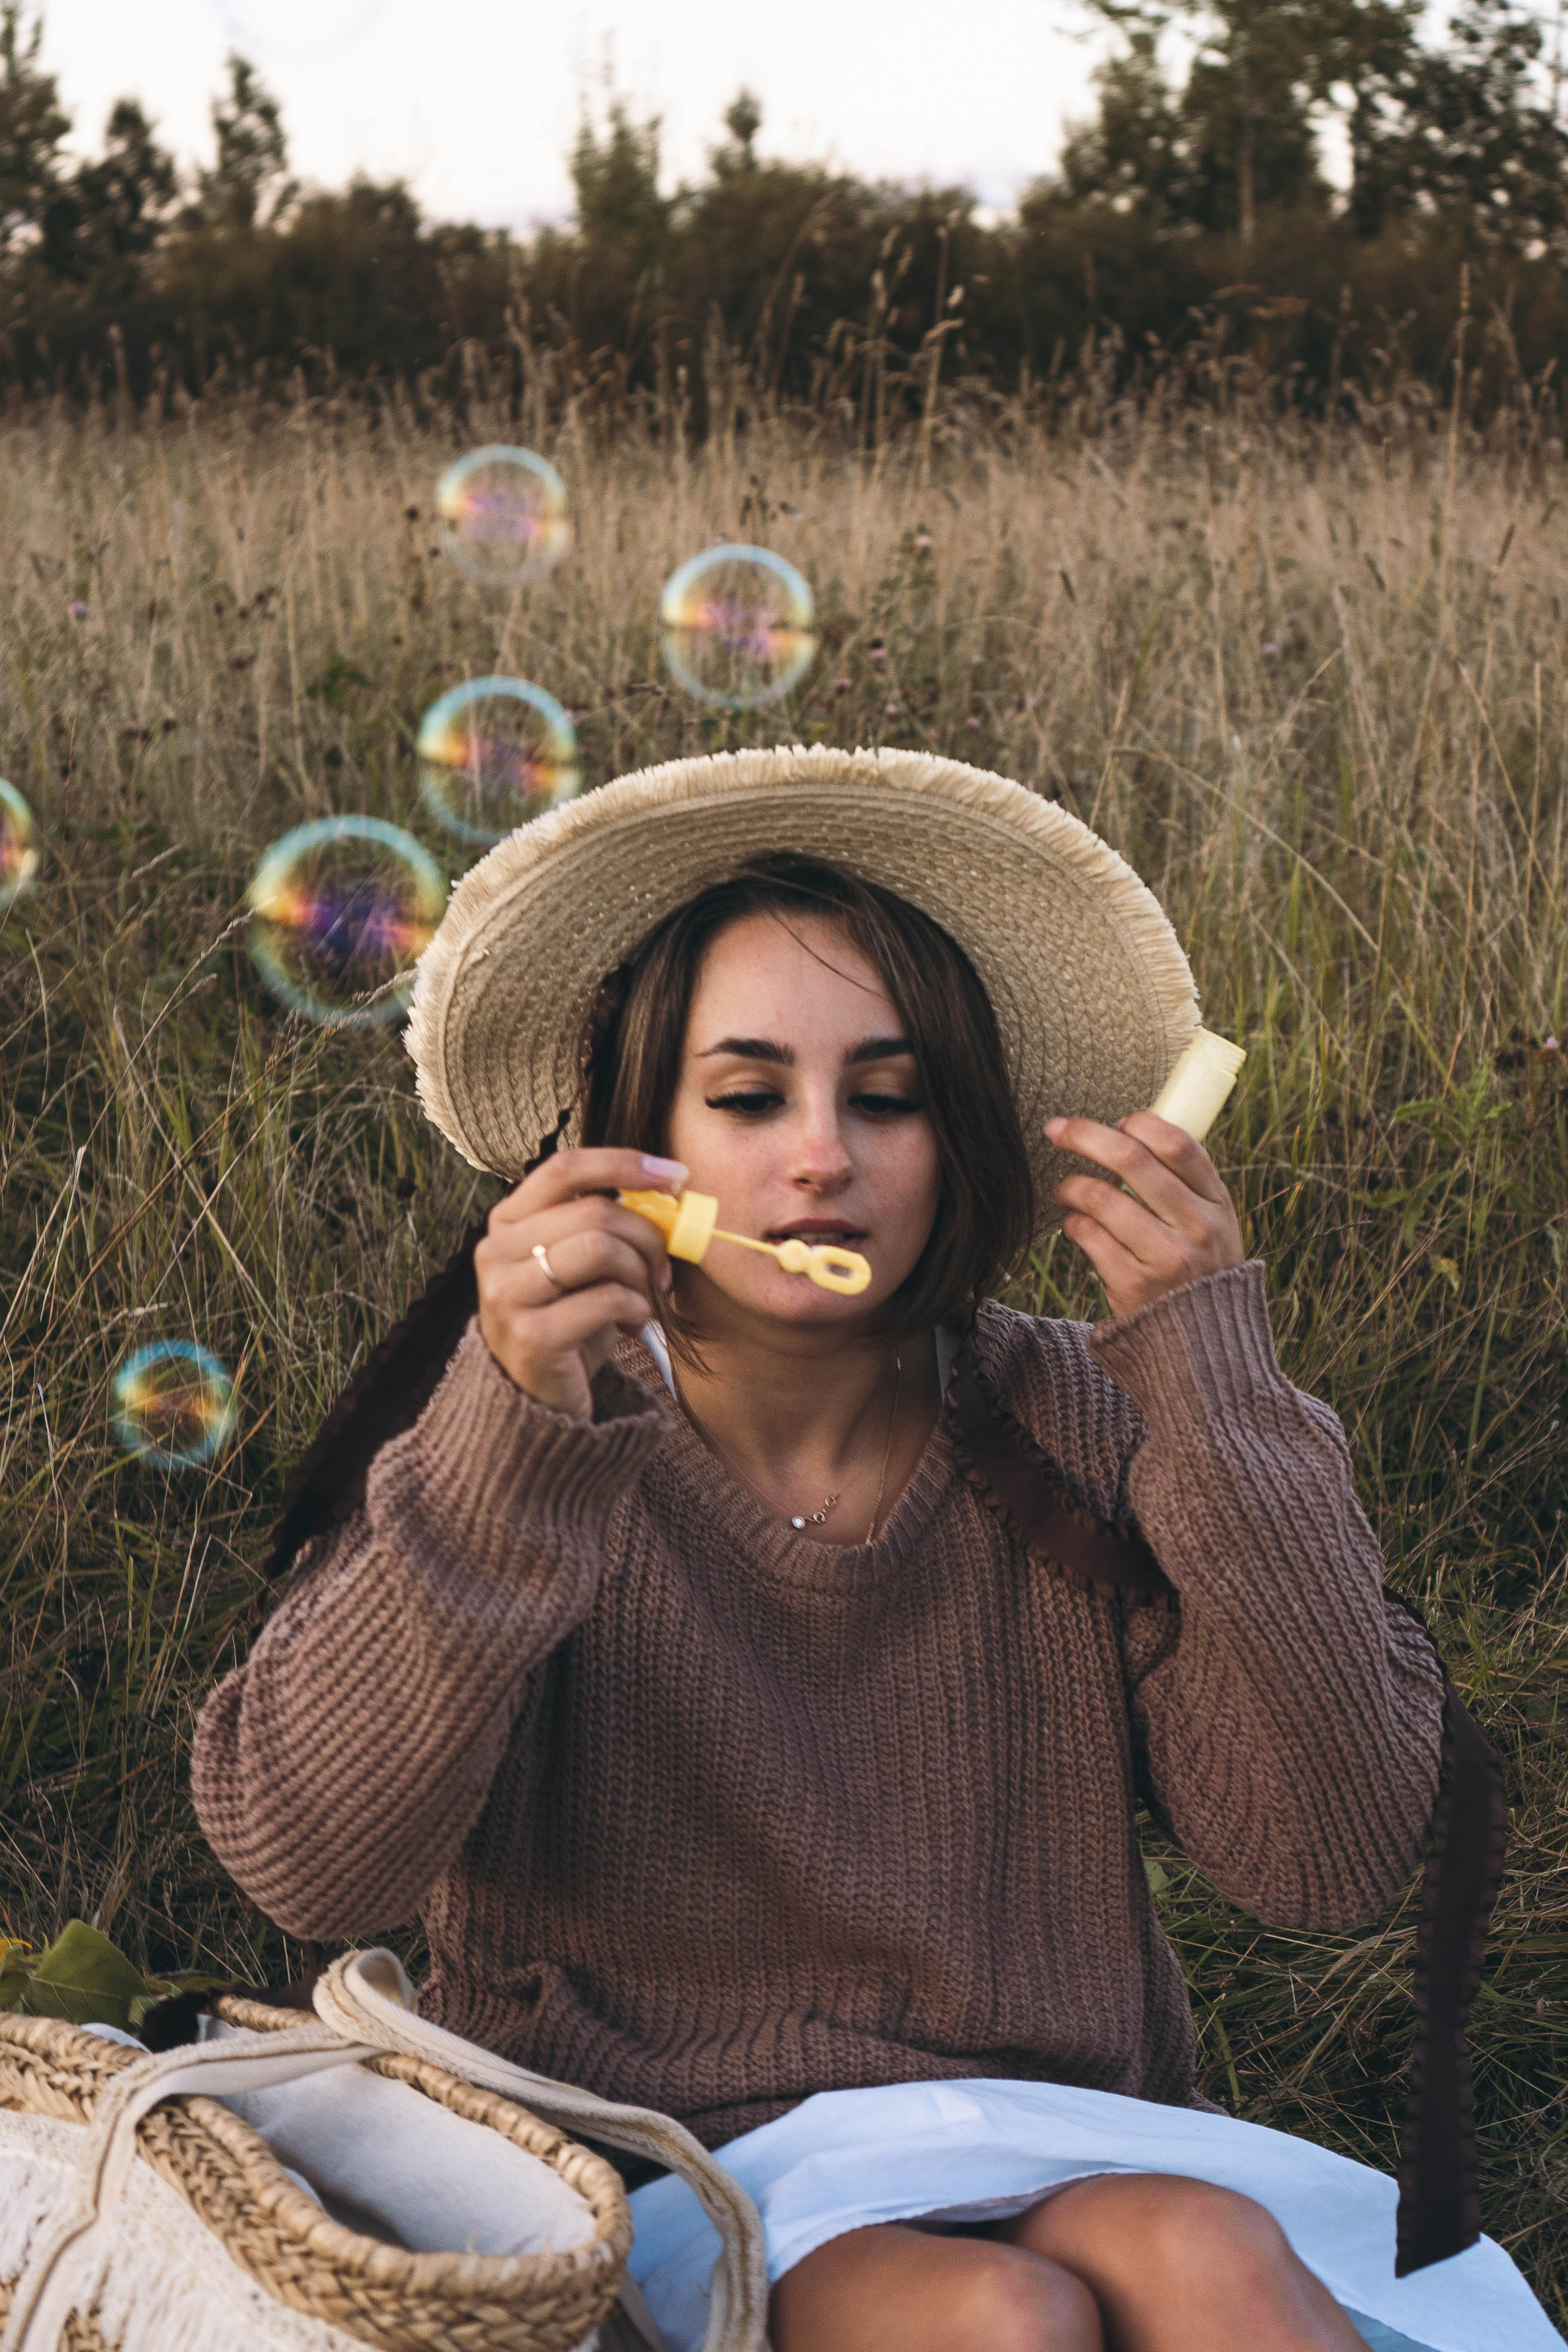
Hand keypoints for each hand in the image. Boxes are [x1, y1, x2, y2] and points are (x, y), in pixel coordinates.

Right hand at [475, 1147, 684, 1418]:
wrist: (538, 1399)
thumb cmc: (569, 1319)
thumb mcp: (581, 1263)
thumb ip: (605, 1223)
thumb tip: (670, 1189)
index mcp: (508, 1220)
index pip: (564, 1169)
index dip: (623, 1164)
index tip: (675, 1176)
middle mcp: (496, 1251)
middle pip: (595, 1211)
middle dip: (648, 1236)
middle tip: (664, 1267)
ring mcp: (507, 1294)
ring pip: (601, 1248)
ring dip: (641, 1272)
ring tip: (644, 1297)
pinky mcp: (531, 1336)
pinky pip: (608, 1299)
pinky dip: (637, 1309)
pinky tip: (632, 1326)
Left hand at [1045, 1112, 1243, 1321]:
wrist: (1202, 1345)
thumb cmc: (1197, 1272)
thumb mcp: (1211, 1225)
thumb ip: (1182, 1183)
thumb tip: (1124, 1131)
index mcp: (1217, 1203)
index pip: (1178, 1143)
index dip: (1138, 1123)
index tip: (1114, 1123)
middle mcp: (1197, 1227)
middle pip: (1131, 1159)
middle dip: (1085, 1135)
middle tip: (1057, 1129)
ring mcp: (1166, 1257)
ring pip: (1101, 1196)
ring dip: (1071, 1185)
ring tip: (1064, 1189)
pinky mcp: (1133, 1284)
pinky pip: (1087, 1235)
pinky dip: (1072, 1223)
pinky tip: (1076, 1226)